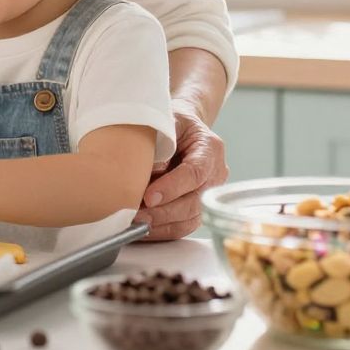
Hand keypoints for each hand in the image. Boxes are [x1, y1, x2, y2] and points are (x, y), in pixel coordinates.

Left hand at [138, 105, 227, 240]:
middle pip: (195, 201)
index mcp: (211, 148)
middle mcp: (215, 174)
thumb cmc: (173, 121)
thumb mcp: (167, 119)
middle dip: (164, 211)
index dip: (173, 187)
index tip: (149, 196)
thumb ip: (160, 141)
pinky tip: (141, 229)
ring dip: (161, 224)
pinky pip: (183, 226)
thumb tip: (148, 170)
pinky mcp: (197, 206)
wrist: (183, 126)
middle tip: (136, 215)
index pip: (195, 172)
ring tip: (135, 223)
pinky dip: (162, 230)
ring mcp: (209, 193)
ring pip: (190, 218)